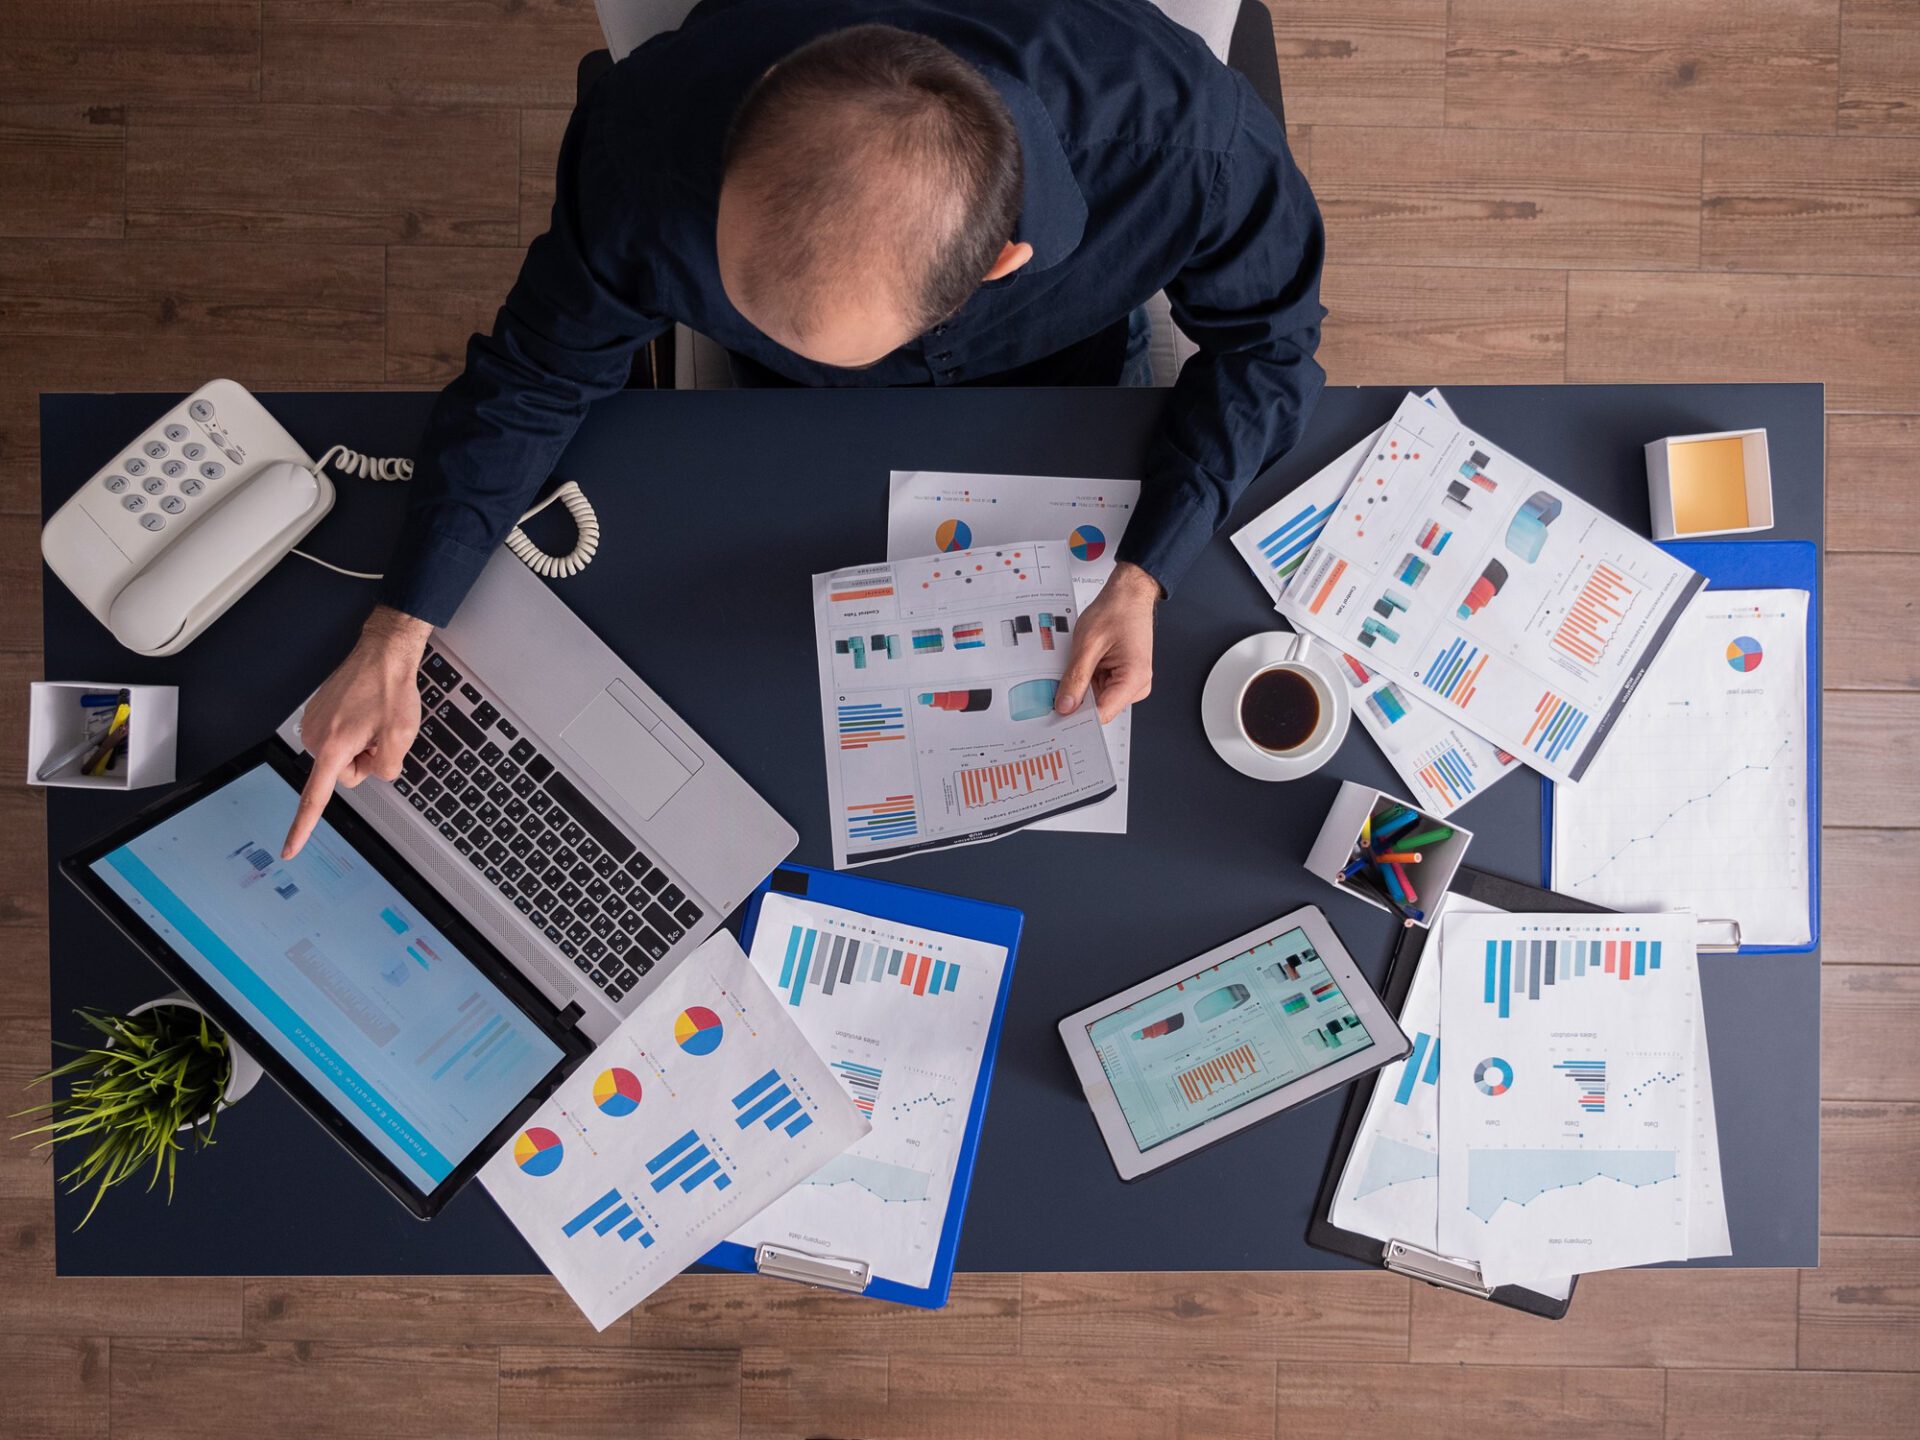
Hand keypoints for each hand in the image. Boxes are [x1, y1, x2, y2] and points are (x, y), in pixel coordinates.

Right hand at [282, 606, 432, 857]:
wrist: (382, 653)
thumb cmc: (391, 690)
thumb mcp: (401, 737)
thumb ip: (388, 769)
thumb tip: (376, 771)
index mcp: (332, 748)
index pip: (315, 798)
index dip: (302, 828)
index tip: (289, 850)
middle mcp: (314, 738)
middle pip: (342, 776)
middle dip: (364, 763)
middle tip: (381, 735)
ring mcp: (312, 724)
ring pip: (340, 758)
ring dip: (361, 746)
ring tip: (373, 719)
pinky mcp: (316, 714)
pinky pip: (337, 740)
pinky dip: (353, 734)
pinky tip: (365, 713)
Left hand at [1057, 561, 1160, 723]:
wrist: (1129, 594)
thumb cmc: (1116, 610)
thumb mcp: (1088, 644)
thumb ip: (1076, 678)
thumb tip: (1065, 706)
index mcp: (1134, 678)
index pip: (1102, 714)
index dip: (1077, 719)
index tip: (1055, 719)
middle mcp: (1137, 685)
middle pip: (1099, 708)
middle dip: (1076, 700)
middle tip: (1056, 687)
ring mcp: (1131, 683)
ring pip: (1097, 699)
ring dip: (1081, 687)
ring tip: (1076, 664)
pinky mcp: (1123, 678)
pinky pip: (1099, 688)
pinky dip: (1086, 680)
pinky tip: (1083, 664)